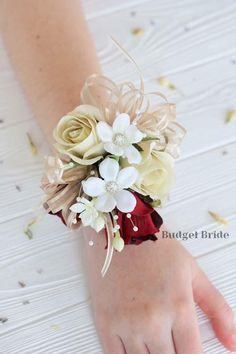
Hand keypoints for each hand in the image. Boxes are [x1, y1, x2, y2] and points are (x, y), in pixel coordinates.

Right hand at [82, 227, 235, 353]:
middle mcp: (152, 319)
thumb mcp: (193, 272)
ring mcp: (126, 322)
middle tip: (172, 344)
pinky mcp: (104, 322)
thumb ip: (218, 309)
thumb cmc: (157, 248)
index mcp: (179, 306)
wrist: (121, 229)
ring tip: (156, 342)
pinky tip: (137, 347)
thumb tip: (233, 345)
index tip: (189, 351)